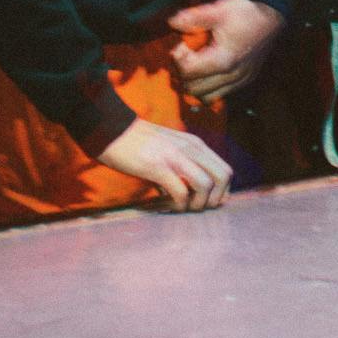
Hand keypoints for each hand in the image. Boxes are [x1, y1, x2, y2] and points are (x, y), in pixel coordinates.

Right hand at [96, 120, 232, 211]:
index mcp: (195, 144)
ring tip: (185, 207)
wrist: (112, 130)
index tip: (208, 201)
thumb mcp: (171, 147)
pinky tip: (171, 206)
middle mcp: (190, 148)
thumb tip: (189, 193)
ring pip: (206, 185)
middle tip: (199, 207)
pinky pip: (181, 192)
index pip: (225, 170)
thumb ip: (184, 165)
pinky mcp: (158, 167)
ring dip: (198, 203)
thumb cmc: (139, 142)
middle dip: (216, 198)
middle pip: (223, 177)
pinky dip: (180, 205)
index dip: (222, 191)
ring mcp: (175, 156)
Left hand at [165, 0, 283, 103]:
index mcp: (223, 59)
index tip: (182, 44)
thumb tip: (172, 22)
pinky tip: (208, 72)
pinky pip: (220, 95)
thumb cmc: (246, 13)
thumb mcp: (218, 10)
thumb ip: (194, 18)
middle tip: (185, 55)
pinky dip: (209, 88)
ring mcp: (239, 81)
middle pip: (193, 88)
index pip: (188, 72)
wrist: (272, 17)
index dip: (178, 58)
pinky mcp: (245, 81)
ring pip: (206, 97)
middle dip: (184, 73)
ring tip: (195, 66)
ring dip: (195, 84)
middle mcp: (231, 75)